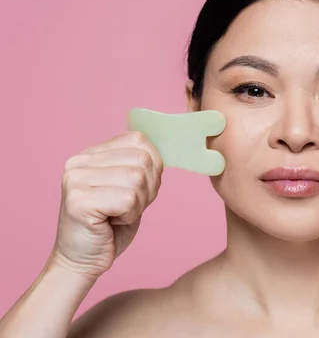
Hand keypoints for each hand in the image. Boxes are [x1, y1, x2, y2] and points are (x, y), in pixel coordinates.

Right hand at [50, 131, 162, 278]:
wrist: (80, 261)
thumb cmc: (108, 227)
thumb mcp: (128, 188)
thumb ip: (138, 166)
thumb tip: (159, 151)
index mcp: (91, 154)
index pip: (138, 140)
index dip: (153, 166)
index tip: (140, 189)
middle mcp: (79, 162)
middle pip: (142, 160)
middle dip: (148, 188)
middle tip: (129, 207)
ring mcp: (76, 180)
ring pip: (137, 179)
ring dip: (138, 204)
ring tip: (119, 215)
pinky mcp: (78, 201)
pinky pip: (128, 199)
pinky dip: (130, 215)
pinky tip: (112, 223)